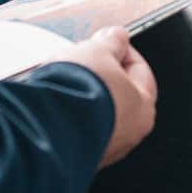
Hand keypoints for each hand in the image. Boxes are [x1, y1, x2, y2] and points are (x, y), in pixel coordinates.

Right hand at [57, 26, 157, 168]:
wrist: (47, 126)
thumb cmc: (80, 93)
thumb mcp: (98, 51)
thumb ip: (111, 42)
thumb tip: (118, 37)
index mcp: (143, 107)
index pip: (139, 70)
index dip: (121, 49)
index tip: (106, 40)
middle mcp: (128, 134)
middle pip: (116, 93)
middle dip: (99, 73)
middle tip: (82, 59)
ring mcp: (102, 148)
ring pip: (94, 112)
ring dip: (80, 93)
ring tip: (61, 79)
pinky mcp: (77, 155)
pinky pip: (74, 127)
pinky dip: (66, 113)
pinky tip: (53, 100)